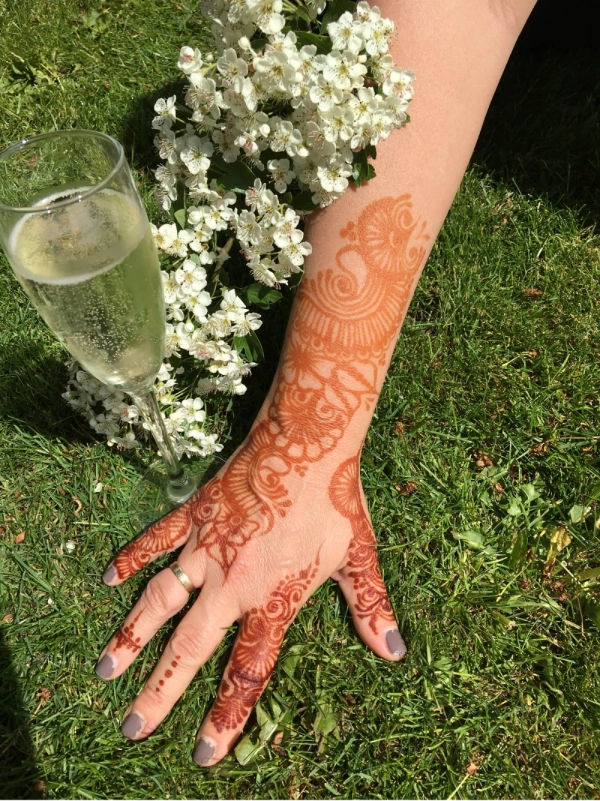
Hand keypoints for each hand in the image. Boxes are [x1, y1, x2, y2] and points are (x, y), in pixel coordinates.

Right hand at [96, 435, 405, 765]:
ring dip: (131, 636)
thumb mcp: (358, 555)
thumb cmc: (336, 499)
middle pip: (189, 649)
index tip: (204, 755)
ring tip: (105, 668)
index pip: (246, 671)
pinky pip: (156, 540)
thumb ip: (369, 606)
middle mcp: (232, 583)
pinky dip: (132, 558)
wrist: (307, 441)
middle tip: (131, 727)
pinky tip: (108, 576)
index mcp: (273, 599)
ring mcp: (207, 548)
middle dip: (159, 692)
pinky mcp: (194, 514)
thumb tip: (394, 651)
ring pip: (160, 601)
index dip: (225, 718)